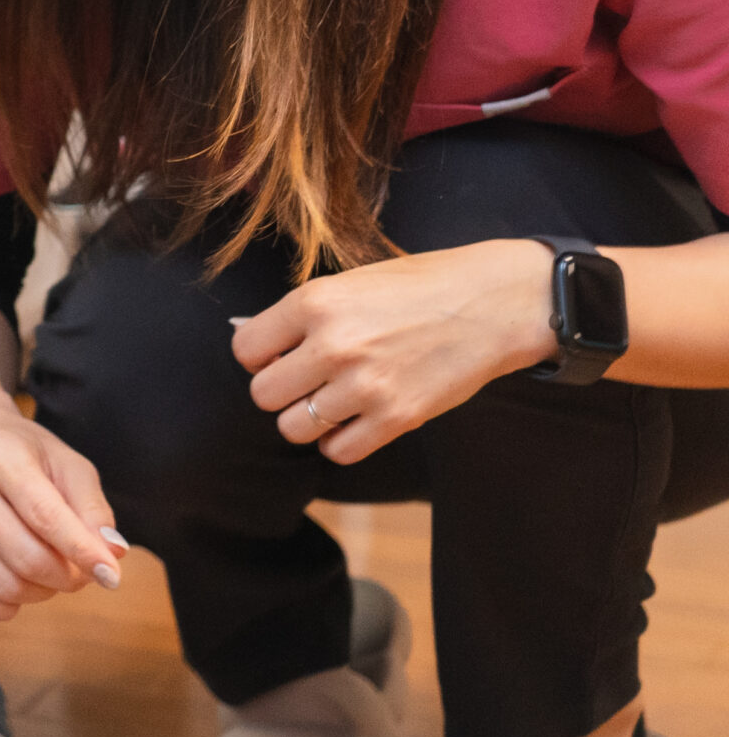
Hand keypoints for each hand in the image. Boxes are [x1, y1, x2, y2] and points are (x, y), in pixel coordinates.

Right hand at [0, 401, 126, 620]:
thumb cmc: (22, 452)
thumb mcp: (66, 462)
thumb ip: (93, 507)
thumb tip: (112, 553)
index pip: (44, 516)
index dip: (82, 551)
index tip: (111, 575)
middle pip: (27, 559)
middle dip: (68, 577)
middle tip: (82, 569)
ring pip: (6, 587)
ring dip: (43, 591)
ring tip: (52, 570)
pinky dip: (10, 606)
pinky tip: (22, 582)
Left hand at [234, 239, 558, 463]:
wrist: (491, 304)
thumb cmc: (416, 289)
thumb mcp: (348, 284)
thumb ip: (301, 316)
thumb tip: (252, 345)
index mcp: (314, 302)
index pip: (245, 350)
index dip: (259, 357)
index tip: (279, 356)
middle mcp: (333, 344)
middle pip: (263, 394)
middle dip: (280, 391)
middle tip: (306, 382)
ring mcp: (365, 384)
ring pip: (293, 428)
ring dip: (307, 420)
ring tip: (330, 402)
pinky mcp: (397, 417)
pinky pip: (339, 451)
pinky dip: (339, 442)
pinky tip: (354, 422)